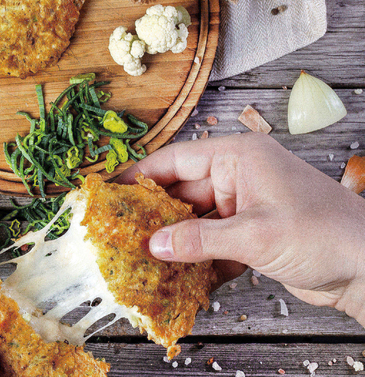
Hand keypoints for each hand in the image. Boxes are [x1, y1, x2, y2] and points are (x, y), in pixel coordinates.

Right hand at [116, 132, 364, 325]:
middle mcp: (238, 176)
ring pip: (195, 221)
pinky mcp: (252, 235)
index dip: (140, 175)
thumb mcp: (254, 234)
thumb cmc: (322, 233)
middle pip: (182, 192)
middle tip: (120, 234)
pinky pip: (213, 243)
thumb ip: (199, 239)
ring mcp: (245, 206)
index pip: (177, 159)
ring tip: (142, 259)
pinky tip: (178, 277)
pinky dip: (198, 260)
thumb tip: (153, 244)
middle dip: (154, 216)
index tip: (110, 192)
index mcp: (239, 157)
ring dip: (174, 242)